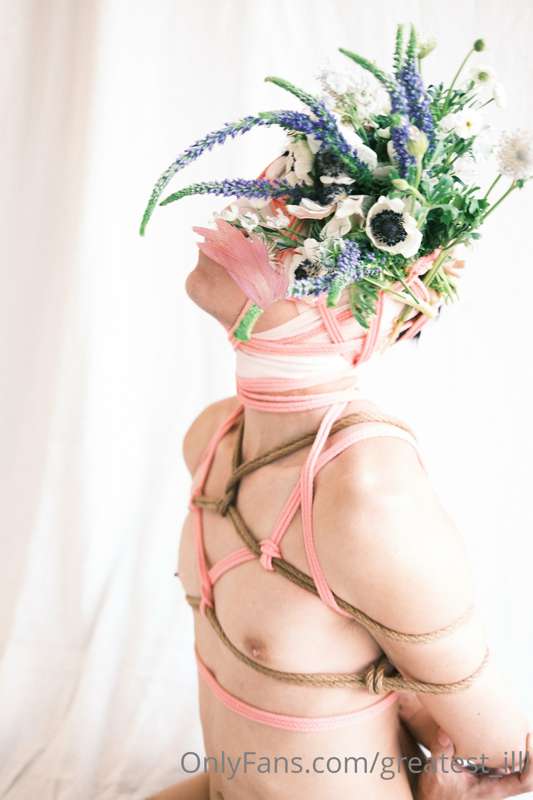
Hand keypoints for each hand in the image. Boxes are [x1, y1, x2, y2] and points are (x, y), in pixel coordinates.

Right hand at [416, 729, 532, 798]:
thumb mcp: (437, 771)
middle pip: (529, 774)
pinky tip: (500, 731)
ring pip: (519, 767)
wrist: (432, 799)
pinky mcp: (487, 772)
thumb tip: (445, 733)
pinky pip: (507, 761)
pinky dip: (508, 747)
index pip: (525, 780)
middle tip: (526, 729)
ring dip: (521, 749)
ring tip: (516, 726)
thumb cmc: (436, 790)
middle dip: (531, 752)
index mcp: (493, 789)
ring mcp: (494, 778)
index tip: (527, 739)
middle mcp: (499, 785)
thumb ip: (441, 751)